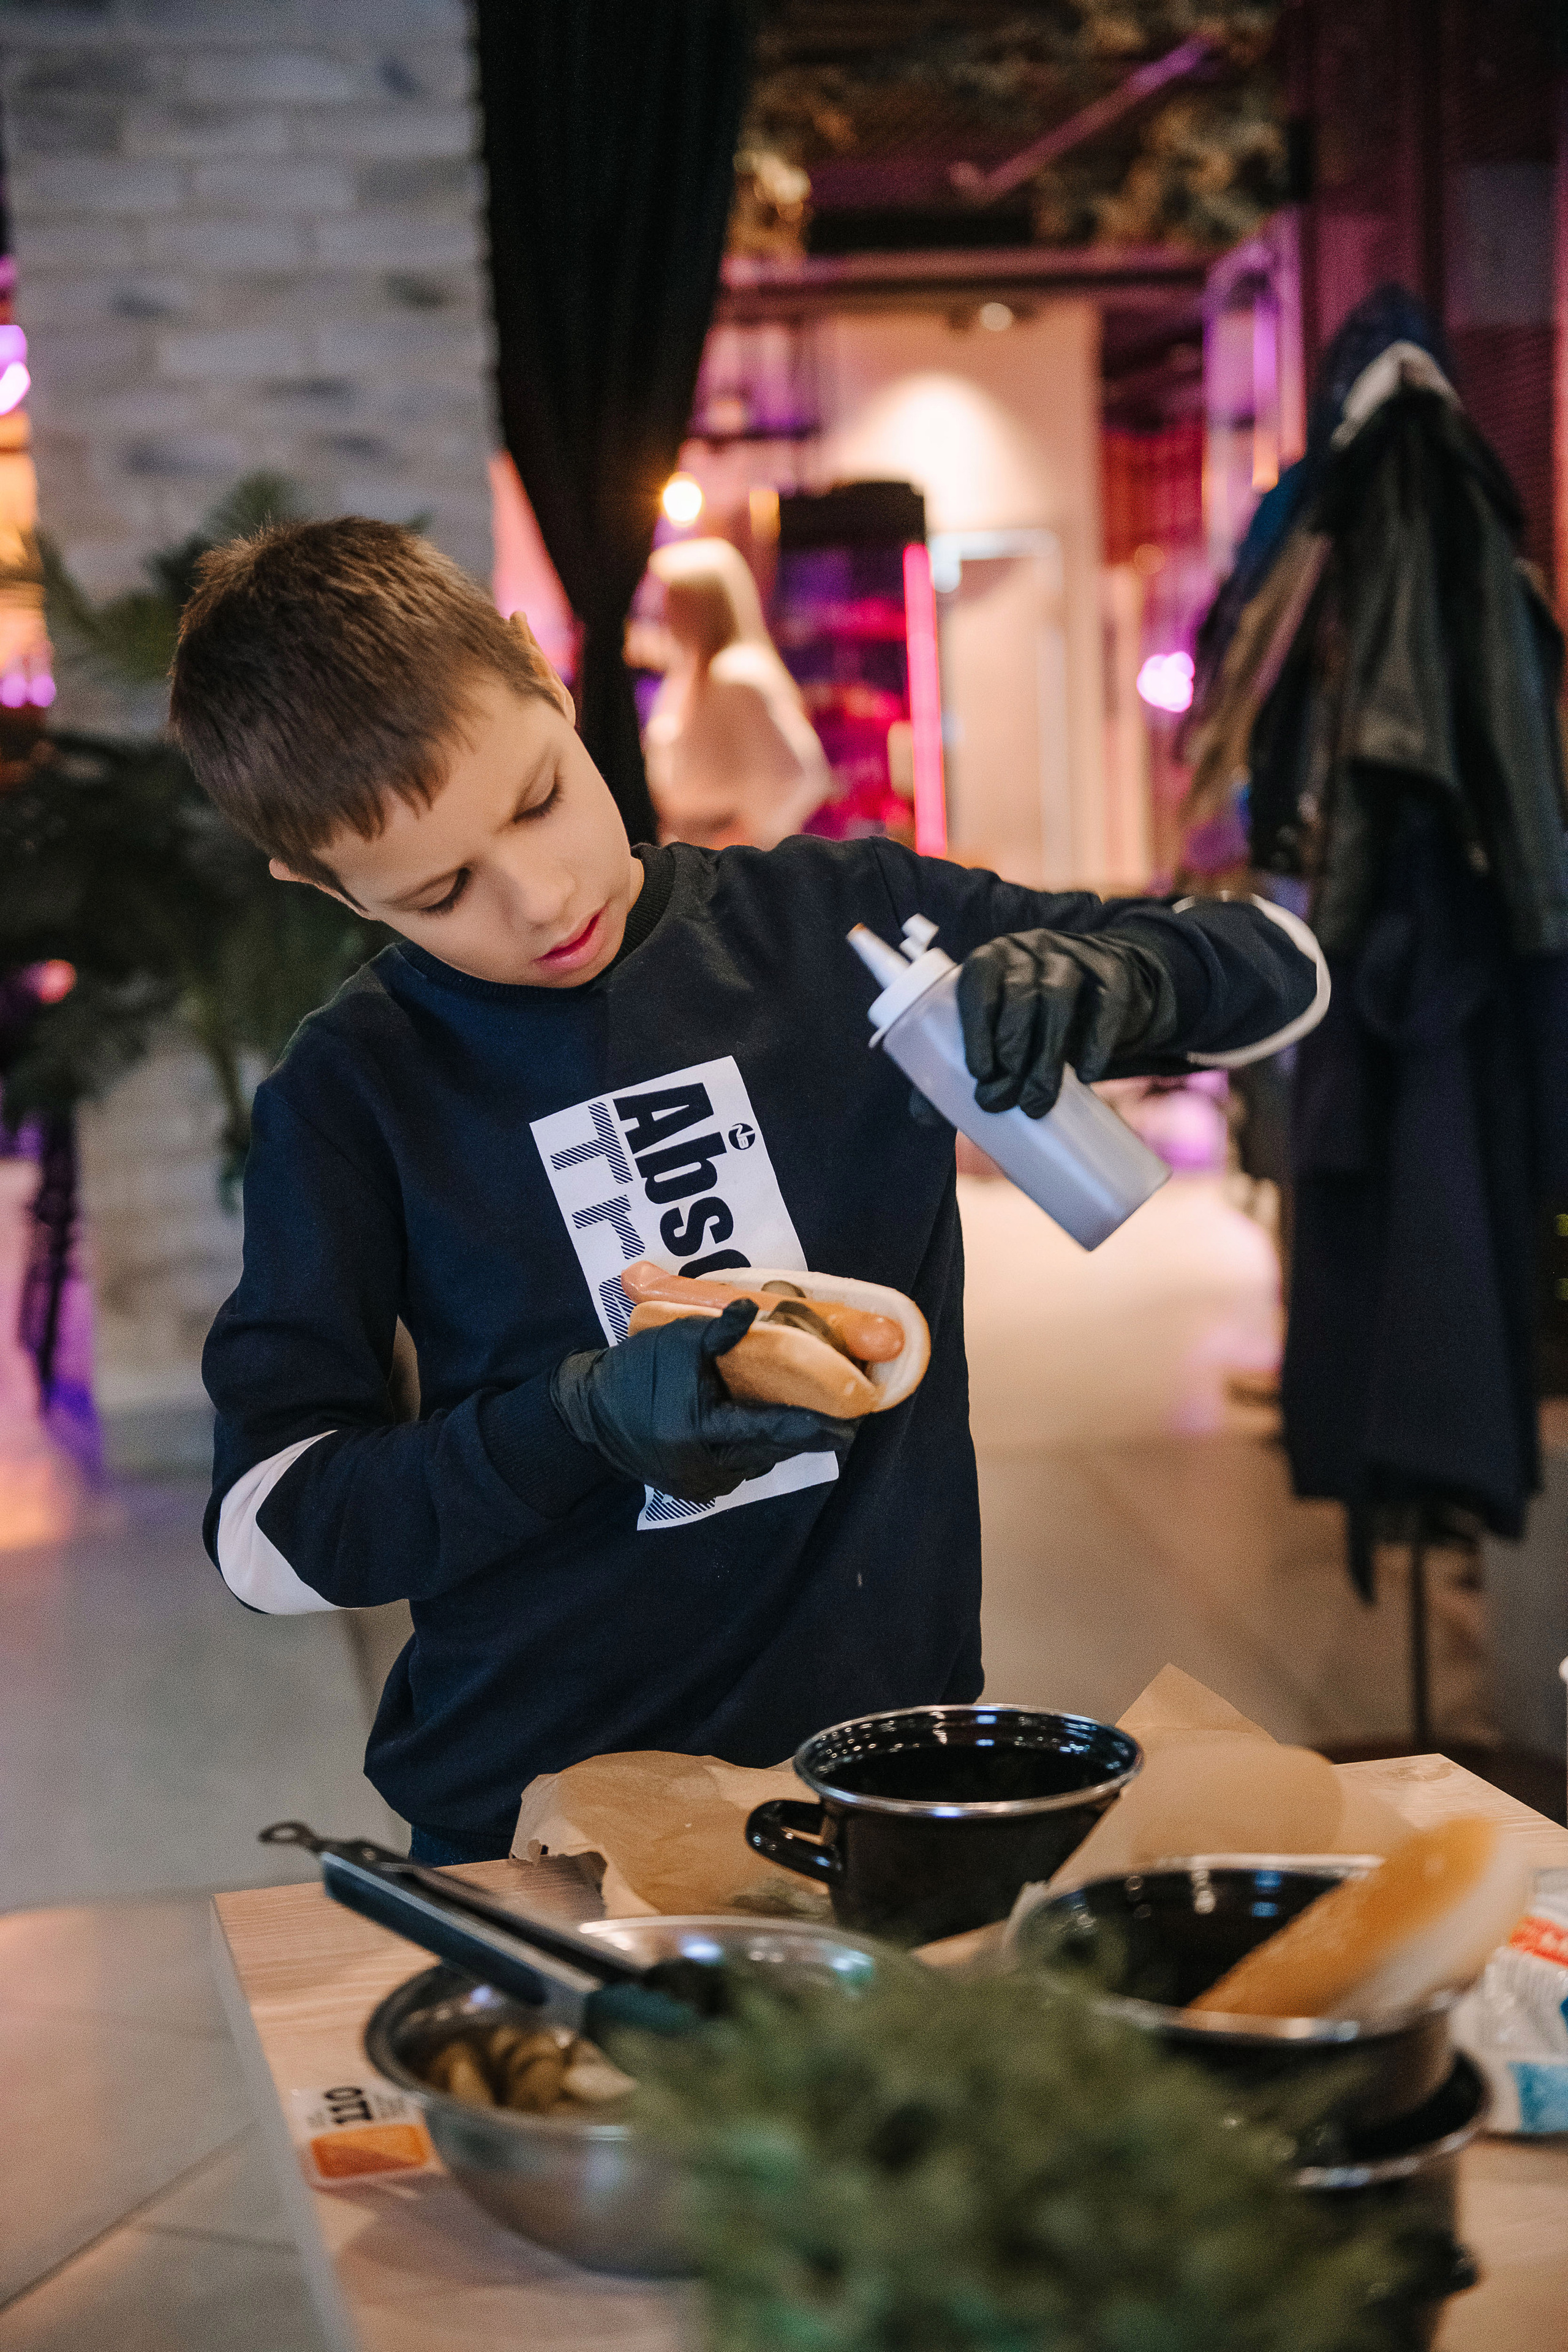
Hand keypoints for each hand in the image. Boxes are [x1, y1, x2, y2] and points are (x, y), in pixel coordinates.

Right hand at [549, 1298, 856, 1504]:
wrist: (588, 1414)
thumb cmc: (635, 1373)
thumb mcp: (675, 1342)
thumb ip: (718, 1332)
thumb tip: (753, 1309)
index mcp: (701, 1430)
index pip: (771, 1430)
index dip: (814, 1427)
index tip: (850, 1425)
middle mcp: (705, 1466)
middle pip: (772, 1451)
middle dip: (808, 1436)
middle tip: (845, 1421)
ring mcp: (700, 1482)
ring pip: (758, 1462)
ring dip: (783, 1443)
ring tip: (813, 1421)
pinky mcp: (694, 1487)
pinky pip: (739, 1467)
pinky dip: (756, 1449)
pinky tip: (769, 1429)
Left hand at [957, 929, 1175, 1118]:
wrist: (1101, 996)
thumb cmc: (1032, 1020)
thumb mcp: (998, 1034)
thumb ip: (959, 1066)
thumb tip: (924, 1116)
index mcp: (992, 960)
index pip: (978, 980)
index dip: (975, 1025)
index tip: (978, 1073)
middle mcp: (1031, 950)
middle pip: (1020, 994)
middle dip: (1010, 1051)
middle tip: (1000, 1100)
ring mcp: (1076, 958)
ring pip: (1059, 999)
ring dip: (1046, 1055)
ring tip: (1035, 1102)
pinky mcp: (1114, 975)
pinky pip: (1107, 1004)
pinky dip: (1097, 1043)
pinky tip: (1088, 1076)